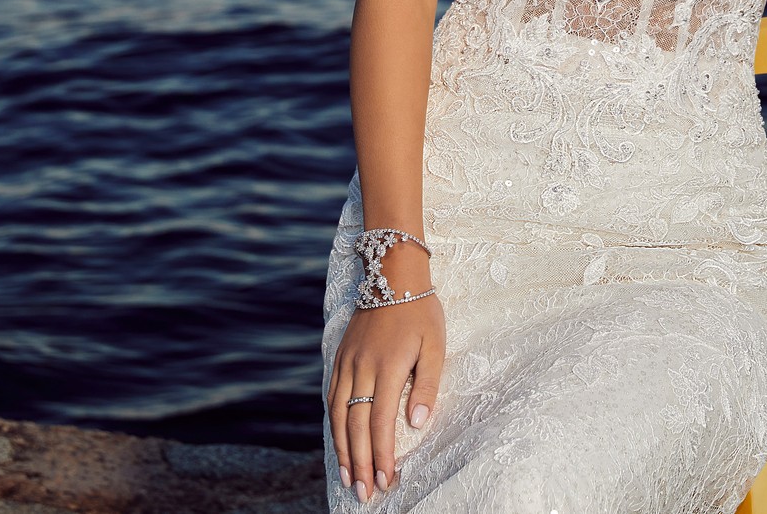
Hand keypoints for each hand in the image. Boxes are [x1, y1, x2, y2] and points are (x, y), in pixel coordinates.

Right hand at [329, 295, 445, 502]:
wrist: (392, 274)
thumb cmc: (421, 312)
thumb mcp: (435, 346)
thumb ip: (427, 386)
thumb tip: (417, 424)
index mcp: (387, 367)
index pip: (381, 422)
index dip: (383, 455)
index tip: (388, 481)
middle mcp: (361, 367)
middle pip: (355, 425)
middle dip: (361, 463)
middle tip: (365, 493)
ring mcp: (347, 362)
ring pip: (338, 414)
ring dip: (343, 449)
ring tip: (349, 478)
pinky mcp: (340, 357)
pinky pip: (332, 396)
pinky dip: (332, 423)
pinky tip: (338, 442)